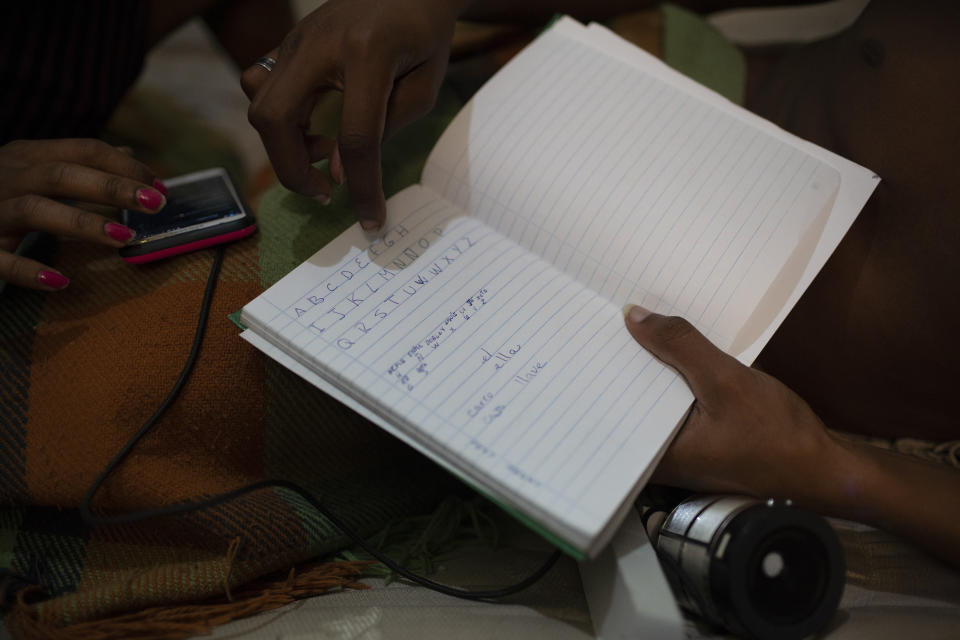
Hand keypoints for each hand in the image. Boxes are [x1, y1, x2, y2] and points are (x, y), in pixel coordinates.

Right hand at [0, 139, 166, 290]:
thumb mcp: (31, 167)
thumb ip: (78, 164)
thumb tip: (129, 157)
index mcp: (26, 156)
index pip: (82, 150)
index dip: (124, 167)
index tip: (160, 187)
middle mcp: (7, 176)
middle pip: (63, 174)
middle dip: (112, 187)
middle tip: (156, 204)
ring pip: (35, 210)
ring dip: (81, 223)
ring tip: (123, 237)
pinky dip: (27, 270)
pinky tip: (59, 282)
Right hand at [241, 0, 469, 229]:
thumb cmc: (425, 36)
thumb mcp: (424, 86)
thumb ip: (385, 129)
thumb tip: (337, 170)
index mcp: (368, 54)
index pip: (356, 137)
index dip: (362, 187)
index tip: (371, 219)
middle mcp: (320, 44)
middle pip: (276, 118)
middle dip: (293, 170)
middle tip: (325, 191)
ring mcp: (297, 39)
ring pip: (260, 103)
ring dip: (283, 144)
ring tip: (322, 153)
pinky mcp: (287, 42)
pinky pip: (259, 83)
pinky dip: (277, 116)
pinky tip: (308, 123)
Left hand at [624, 305, 959, 567]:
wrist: (825, 471)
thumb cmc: (777, 435)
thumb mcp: (726, 382)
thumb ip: (680, 347)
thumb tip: (632, 316)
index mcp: (654, 454)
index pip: (609, 407)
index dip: (599, 370)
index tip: (584, 334)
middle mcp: (659, 458)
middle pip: (628, 401)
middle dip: (621, 364)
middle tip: (599, 320)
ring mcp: (681, 451)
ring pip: (652, 402)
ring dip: (648, 370)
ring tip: (628, 326)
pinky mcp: (700, 442)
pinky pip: (675, 405)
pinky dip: (672, 380)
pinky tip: (670, 350)